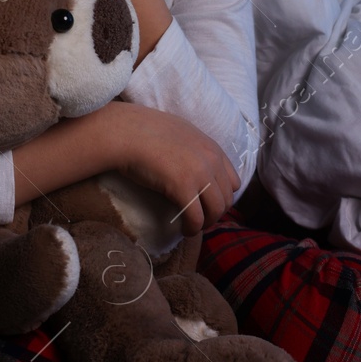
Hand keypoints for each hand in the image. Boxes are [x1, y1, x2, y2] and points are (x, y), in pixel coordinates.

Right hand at [108, 102, 239, 234]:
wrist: (126, 133)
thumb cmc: (145, 131)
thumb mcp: (182, 134)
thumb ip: (195, 150)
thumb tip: (193, 167)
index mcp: (213, 148)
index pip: (233, 182)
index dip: (222, 197)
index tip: (209, 204)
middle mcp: (212, 161)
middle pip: (226, 200)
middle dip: (215, 213)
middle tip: (199, 219)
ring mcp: (200, 174)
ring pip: (215, 211)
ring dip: (205, 223)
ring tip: (192, 226)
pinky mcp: (183, 188)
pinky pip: (196, 218)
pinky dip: (192, 228)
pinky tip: (184, 229)